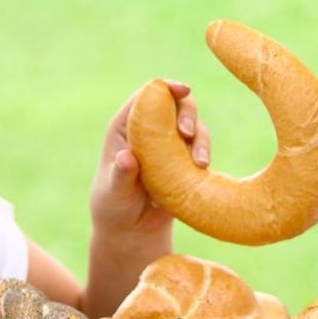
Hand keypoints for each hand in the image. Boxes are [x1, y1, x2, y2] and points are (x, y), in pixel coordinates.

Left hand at [90, 80, 209, 237]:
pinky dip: (203, 158)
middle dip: (187, 114)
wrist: (132, 230)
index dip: (166, 87)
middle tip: (188, 134)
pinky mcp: (186, 161)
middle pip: (176, 104)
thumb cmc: (114, 207)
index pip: (147, 96)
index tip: (183, 90)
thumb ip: (121, 174)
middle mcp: (150, 129)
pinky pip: (201, 150)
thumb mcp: (114, 191)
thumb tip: (127, 157)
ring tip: (200, 164)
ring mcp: (170, 145)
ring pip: (194, 127)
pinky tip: (197, 176)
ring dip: (201, 140)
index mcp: (126, 126)